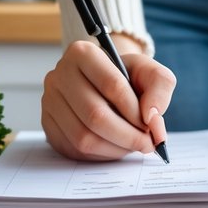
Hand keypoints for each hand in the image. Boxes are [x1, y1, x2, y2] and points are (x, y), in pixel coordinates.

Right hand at [41, 36, 175, 160]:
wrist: (106, 83)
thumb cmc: (129, 77)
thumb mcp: (151, 72)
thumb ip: (160, 88)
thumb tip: (151, 118)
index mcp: (82, 53)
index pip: (112, 85)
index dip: (135, 111)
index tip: (150, 125)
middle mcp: (59, 75)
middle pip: (95, 115)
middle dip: (127, 136)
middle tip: (147, 144)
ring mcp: (49, 101)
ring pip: (83, 137)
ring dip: (115, 148)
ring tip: (133, 145)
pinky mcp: (48, 125)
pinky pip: (74, 150)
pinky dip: (101, 154)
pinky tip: (115, 147)